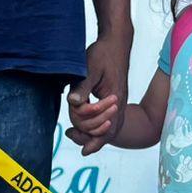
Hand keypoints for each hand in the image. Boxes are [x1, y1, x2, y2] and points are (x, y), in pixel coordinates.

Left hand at [67, 29, 130, 153]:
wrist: (116, 43)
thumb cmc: (103, 53)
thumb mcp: (91, 67)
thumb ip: (83, 86)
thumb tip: (73, 101)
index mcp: (114, 99)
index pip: (104, 127)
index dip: (93, 139)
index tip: (81, 148)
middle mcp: (119, 104)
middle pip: (107, 133)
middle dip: (91, 139)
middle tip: (74, 141)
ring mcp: (118, 103)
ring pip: (110, 128)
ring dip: (95, 135)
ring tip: (76, 136)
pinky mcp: (115, 99)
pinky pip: (110, 120)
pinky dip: (99, 127)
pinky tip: (88, 126)